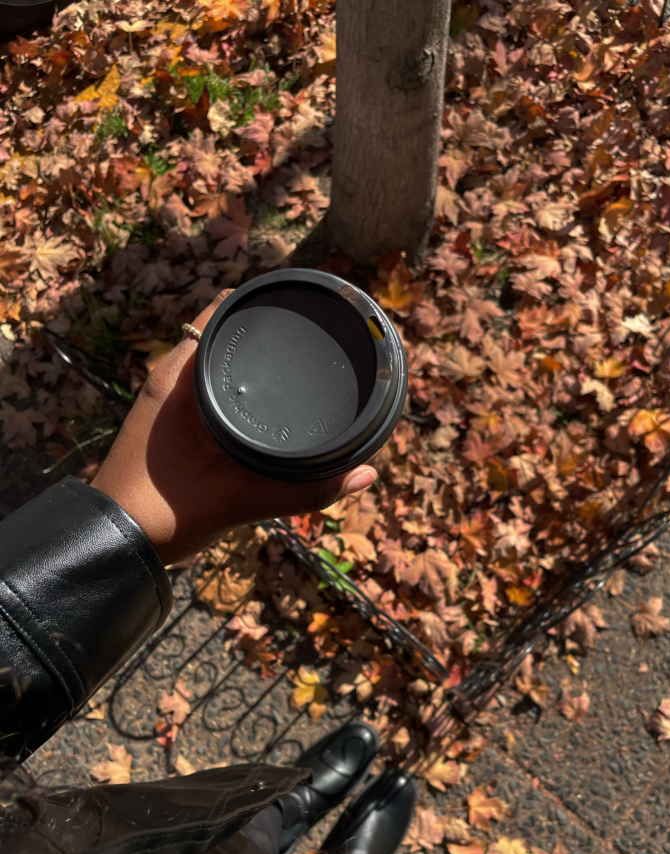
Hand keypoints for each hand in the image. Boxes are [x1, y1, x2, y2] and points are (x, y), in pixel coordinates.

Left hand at [91, 291, 376, 564]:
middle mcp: (169, 378)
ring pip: (216, 364)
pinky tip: (267, 407)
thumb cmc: (164, 513)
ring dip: (250, 362)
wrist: (116, 545)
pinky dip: (237, 389)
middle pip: (224, 333)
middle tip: (315, 337)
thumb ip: (307, 489)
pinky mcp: (169, 423)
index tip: (303, 307)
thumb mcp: (242, 499)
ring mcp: (167, 400)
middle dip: (266, 334)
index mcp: (178, 377)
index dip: (262, 304)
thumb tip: (365, 475)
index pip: (222, 313)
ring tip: (300, 365)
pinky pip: (209, 389)